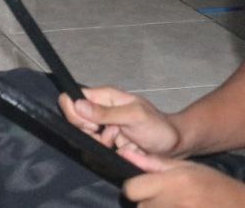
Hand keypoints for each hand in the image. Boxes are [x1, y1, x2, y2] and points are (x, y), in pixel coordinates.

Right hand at [59, 86, 179, 155]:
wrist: (173, 146)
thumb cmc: (158, 127)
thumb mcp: (134, 116)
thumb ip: (106, 112)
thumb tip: (77, 104)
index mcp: (103, 96)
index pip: (71, 98)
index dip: (75, 112)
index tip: (93, 124)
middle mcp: (99, 109)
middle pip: (74, 118)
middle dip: (87, 130)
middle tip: (109, 134)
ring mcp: (102, 125)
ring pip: (82, 134)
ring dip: (99, 141)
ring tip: (118, 140)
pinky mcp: (106, 140)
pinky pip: (93, 145)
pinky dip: (104, 149)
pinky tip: (120, 148)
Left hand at [120, 150, 244, 206]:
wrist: (241, 206)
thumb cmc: (213, 183)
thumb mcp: (186, 166)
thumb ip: (153, 163)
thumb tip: (124, 155)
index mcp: (172, 182)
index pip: (132, 189)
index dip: (134, 187)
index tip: (143, 185)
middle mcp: (174, 201)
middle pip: (140, 206)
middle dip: (146, 201)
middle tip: (162, 196)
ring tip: (172, 203)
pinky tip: (177, 207)